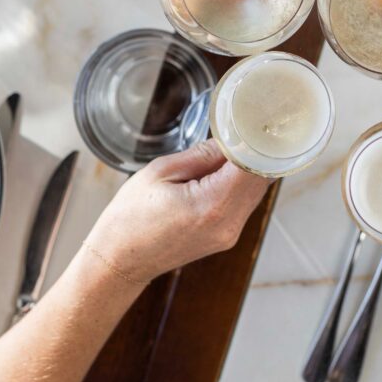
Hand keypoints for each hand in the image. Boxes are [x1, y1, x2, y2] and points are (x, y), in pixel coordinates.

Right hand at [82, 141, 269, 285]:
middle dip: (255, 152)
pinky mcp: (226, 237)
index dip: (257, 141)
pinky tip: (222, 172)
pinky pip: (244, 203)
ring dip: (248, 168)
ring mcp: (230, 234)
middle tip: (243, 127)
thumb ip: (201, 154)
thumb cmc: (130, 218)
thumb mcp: (160, 172)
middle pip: (261, 179)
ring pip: (256, 191)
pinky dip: (240, 184)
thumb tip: (229, 139)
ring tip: (227, 149)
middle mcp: (229, 223)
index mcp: (212, 205)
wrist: (120, 260)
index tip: (254, 121)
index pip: (254, 165)